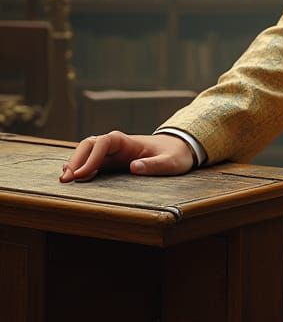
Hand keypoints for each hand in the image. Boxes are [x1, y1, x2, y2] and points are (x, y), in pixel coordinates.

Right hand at [58, 131, 194, 182]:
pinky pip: (91, 160)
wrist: (179, 148)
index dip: (91, 157)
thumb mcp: (171, 162)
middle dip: (76, 159)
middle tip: (65, 180)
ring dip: (75, 162)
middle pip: (90, 144)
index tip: (82, 174)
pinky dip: (81, 167)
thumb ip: (155, 165)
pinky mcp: (112, 161)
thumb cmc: (175, 155)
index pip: (104, 143)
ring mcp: (113, 152)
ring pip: (87, 151)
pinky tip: (74, 178)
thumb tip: (134, 166)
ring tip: (64, 179)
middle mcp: (117, 144)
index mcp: (129, 141)